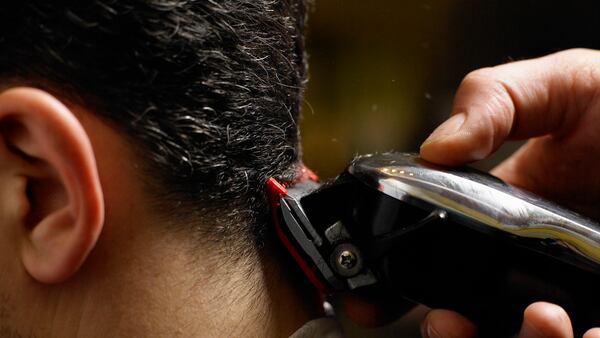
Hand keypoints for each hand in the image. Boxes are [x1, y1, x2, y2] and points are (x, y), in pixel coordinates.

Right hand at [420, 48, 599, 336]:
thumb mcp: (555, 86)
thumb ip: (491, 101)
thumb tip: (434, 148)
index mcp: (502, 211)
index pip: (436, 257)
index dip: (399, 285)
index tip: (374, 304)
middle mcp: (531, 256)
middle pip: (470, 314)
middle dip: (448, 330)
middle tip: (451, 322)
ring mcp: (574, 285)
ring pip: (522, 335)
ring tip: (545, 316)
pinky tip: (587, 328)